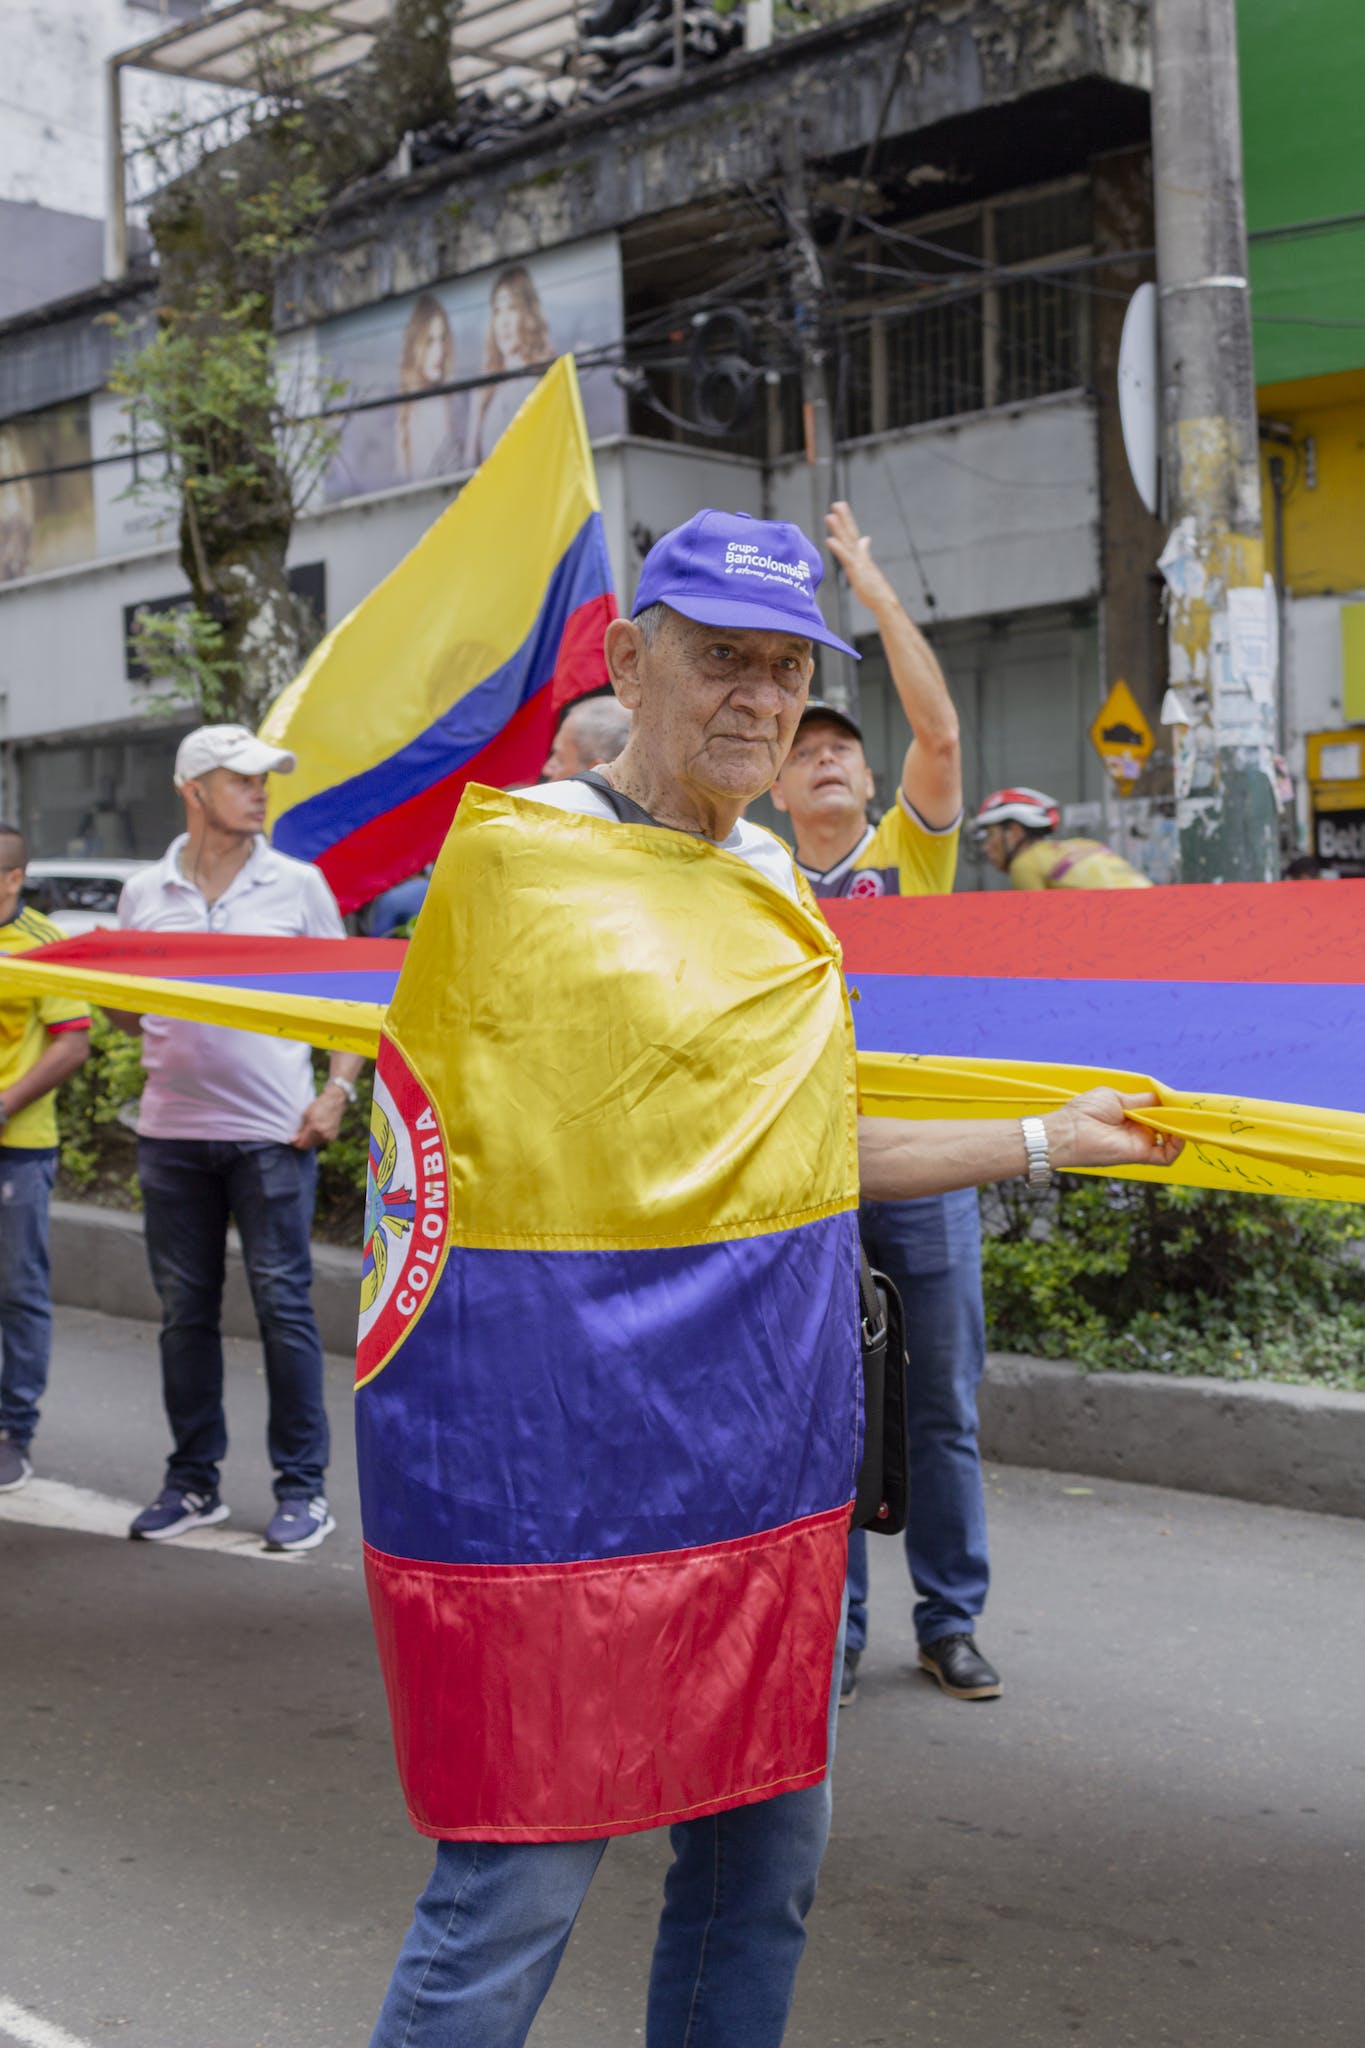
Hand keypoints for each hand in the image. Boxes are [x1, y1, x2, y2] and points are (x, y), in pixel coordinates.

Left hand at [291, 1084, 346, 1150]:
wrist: (334, 1102)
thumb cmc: (318, 1106)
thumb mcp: (306, 1115)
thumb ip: (300, 1129)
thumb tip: (293, 1139)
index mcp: (314, 1128)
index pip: (301, 1144)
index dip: (295, 1143)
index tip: (291, 1139)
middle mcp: (323, 1135)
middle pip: (307, 1146)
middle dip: (301, 1142)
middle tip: (298, 1135)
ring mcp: (329, 1137)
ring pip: (314, 1144)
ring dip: (309, 1140)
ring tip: (308, 1130)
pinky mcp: (333, 1137)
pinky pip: (321, 1141)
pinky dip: (317, 1138)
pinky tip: (316, 1129)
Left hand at [825, 501, 899, 616]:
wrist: (884, 601)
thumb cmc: (874, 588)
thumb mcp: (867, 566)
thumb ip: (864, 551)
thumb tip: (865, 539)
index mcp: (862, 554)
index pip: (853, 534)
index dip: (847, 520)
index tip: (842, 508)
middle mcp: (860, 555)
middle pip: (851, 532)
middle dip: (844, 517)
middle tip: (838, 503)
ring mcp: (859, 561)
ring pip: (847, 541)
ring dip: (839, 528)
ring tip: (830, 515)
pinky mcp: (856, 571)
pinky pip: (846, 558)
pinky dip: (838, 548)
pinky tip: (829, 540)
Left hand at [1043, 1089, 1182, 1172]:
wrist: (1070, 1131)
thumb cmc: (1086, 1111)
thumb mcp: (1116, 1098)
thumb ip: (1140, 1100)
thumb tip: (1163, 1097)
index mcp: (1130, 1114)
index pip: (1157, 1111)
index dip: (1168, 1106)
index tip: (1178, 1099)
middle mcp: (1137, 1130)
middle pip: (1166, 1124)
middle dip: (1177, 1116)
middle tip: (1186, 1109)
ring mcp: (1140, 1143)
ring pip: (1170, 1141)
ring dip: (1180, 1130)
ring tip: (1181, 1120)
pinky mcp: (1140, 1155)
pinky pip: (1166, 1156)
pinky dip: (1177, 1147)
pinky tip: (1177, 1134)